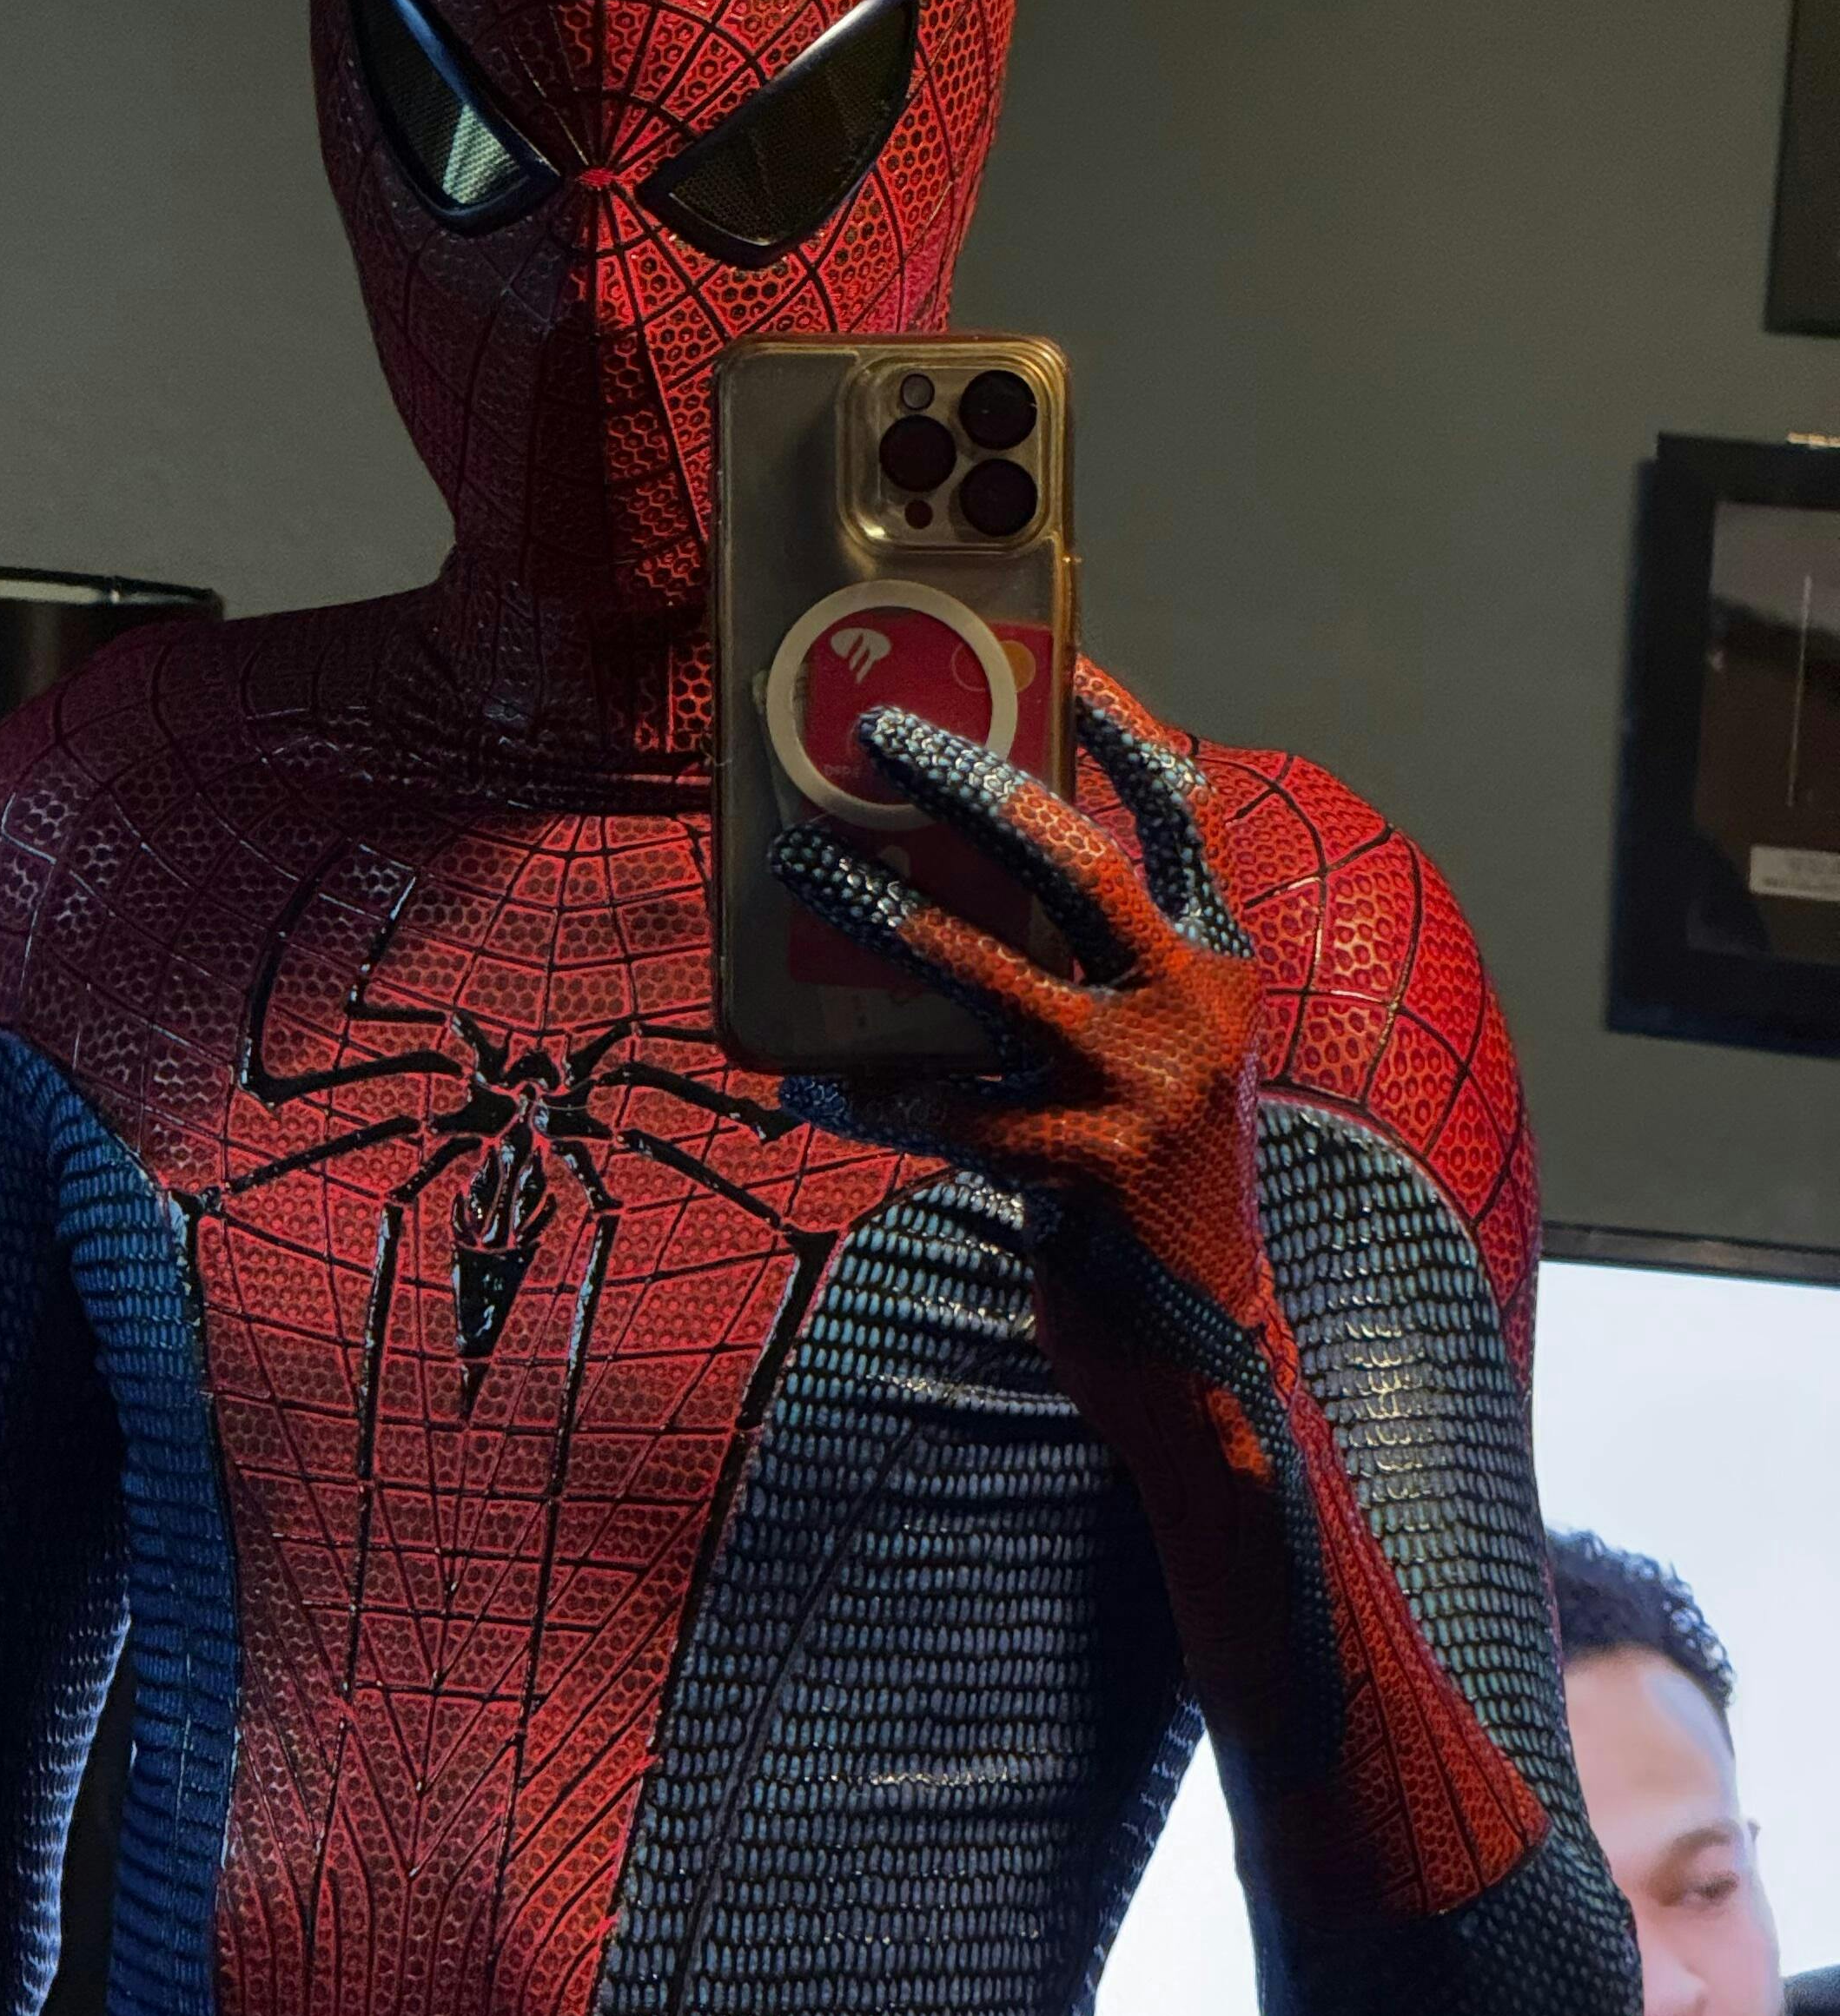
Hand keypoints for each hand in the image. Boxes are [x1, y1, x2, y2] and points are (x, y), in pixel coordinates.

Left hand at [771, 660, 1546, 1922]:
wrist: (1204, 1357)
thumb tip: (967, 882)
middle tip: (881, 733)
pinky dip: (865, 1094)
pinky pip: (939, 1110)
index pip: (1184, 817)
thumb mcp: (1159, 1070)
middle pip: (1077, 858)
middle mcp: (1193, 1012)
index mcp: (1218, 972)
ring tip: (796, 871)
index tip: (1060, 657)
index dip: (1126, 730)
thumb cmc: (1157, 1199)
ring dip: (876, 917)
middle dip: (974, 782)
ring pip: (982, 973)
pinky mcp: (1083, 1171)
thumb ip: (1099, 980)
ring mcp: (1142, 1091)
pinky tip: (803, 1085)